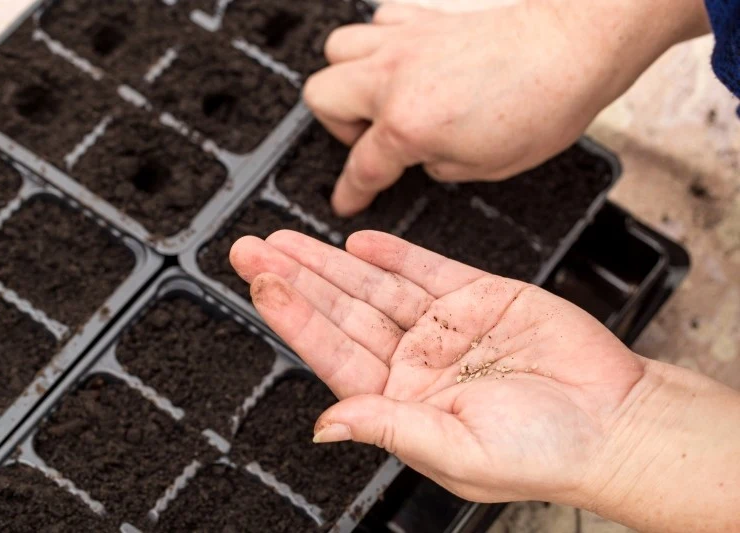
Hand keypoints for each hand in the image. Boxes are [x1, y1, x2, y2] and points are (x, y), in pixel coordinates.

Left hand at [230, 230, 643, 505]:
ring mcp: (444, 326)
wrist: (614, 420)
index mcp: (400, 401)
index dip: (293, 316)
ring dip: (330, 261)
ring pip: (373, 285)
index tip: (260, 285)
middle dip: (295, 278)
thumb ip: (386, 427)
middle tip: (252, 250)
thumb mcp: (456, 449)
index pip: (331, 352)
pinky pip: (424, 270)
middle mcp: (415, 360)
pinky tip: (357, 242)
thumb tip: (325, 425)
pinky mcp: (478, 296)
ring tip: (287, 239)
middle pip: (341, 311)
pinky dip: (391, 254)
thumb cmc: (544, 451)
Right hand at [306, 0, 710, 215]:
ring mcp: (406, 40)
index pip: (361, 167)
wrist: (576, 46)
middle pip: (322, 96)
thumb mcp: (486, 167)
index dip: (350, 192)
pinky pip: (378, 22)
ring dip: (349, 80)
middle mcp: (395, 75)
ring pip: (338, 49)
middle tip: (369, 141)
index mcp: (408, 122)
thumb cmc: (544, 105)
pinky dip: (380, 44)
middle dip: (339, 128)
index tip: (346, 200)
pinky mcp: (425, 17)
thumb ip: (437, 165)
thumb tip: (421, 157)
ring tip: (378, 99)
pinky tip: (404, 62)